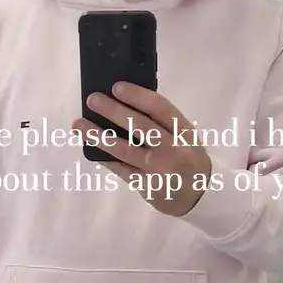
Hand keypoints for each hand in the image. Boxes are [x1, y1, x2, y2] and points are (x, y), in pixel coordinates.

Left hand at [72, 81, 211, 216]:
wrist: (203, 196)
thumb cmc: (190, 159)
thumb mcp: (186, 137)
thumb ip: (163, 124)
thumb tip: (125, 104)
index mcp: (184, 131)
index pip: (160, 108)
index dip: (137, 96)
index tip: (116, 86)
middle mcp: (172, 148)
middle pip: (140, 126)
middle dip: (114, 111)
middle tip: (92, 99)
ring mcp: (158, 168)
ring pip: (124, 149)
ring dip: (99, 135)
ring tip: (79, 124)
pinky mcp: (147, 185)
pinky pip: (121, 169)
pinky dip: (104, 157)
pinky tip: (90, 147)